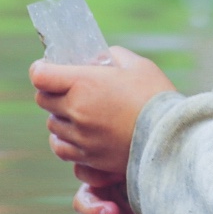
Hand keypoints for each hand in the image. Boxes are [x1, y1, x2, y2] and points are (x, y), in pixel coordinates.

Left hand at [29, 47, 176, 177]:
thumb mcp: (138, 66)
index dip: (41, 69)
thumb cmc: (156, 98)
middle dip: (52, 91)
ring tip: (79, 112)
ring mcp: (81, 136)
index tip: (48, 68)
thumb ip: (113, 56)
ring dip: (60, 117)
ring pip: (52, 125)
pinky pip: (61, 149)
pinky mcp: (88, 157)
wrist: (171, 140)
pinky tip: (77, 134)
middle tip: (68, 89)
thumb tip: (98, 59)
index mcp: (84, 83)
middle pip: (43, 100)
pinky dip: (64, 140)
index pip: (40, 75)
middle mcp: (76, 110)